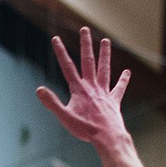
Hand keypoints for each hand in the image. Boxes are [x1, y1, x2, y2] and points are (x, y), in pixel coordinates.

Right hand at [35, 27, 129, 144]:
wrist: (108, 137)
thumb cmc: (85, 129)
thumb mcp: (64, 117)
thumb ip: (52, 102)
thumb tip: (38, 89)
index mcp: (79, 89)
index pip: (67, 67)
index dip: (60, 52)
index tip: (56, 39)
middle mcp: (92, 87)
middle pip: (88, 61)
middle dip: (86, 45)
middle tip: (85, 29)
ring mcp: (104, 92)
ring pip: (104, 69)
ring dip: (104, 55)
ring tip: (106, 41)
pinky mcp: (113, 101)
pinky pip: (119, 88)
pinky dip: (123, 80)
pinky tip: (127, 72)